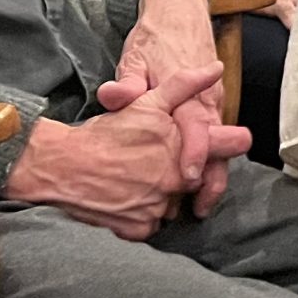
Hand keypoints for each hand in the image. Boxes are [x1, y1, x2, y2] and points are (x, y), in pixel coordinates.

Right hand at [6, 66, 241, 239]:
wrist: (61, 166)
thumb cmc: (105, 133)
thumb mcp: (146, 102)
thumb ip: (185, 85)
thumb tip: (215, 68)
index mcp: (182, 148)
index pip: (228, 146)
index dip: (232, 143)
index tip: (237, 140)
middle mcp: (175, 181)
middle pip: (194, 180)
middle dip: (181, 171)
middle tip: (152, 162)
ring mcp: (158, 207)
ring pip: (172, 203)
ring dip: (161, 194)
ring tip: (135, 178)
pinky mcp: (140, 228)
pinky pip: (151, 223)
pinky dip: (142, 214)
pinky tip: (126, 197)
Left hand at [109, 0, 237, 215]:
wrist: (179, 15)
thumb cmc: (153, 41)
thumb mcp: (134, 58)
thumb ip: (127, 81)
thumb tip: (115, 96)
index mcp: (189, 92)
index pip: (198, 128)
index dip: (195, 154)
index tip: (190, 179)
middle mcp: (207, 102)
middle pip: (219, 146)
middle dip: (213, 179)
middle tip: (200, 210)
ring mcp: (213, 105)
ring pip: (219, 146)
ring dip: (213, 174)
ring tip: (199, 205)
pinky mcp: (212, 107)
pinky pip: (215, 139)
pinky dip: (212, 161)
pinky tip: (198, 182)